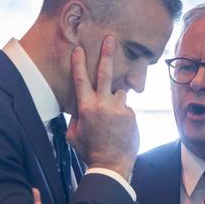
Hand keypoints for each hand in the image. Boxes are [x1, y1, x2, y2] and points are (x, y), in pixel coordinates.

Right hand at [66, 36, 138, 179]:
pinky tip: (120, 129)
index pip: (81, 80)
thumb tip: (80, 107)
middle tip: (111, 38)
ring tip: (113, 118)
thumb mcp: (73, 134)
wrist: (112, 165)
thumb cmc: (89, 151)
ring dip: (116, 99)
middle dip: (108, 54)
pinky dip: (123, 114)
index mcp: (86, 108)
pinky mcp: (131, 115)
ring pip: (120, 92)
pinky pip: (126, 108)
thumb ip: (76, 117)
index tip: (79, 48)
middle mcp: (103, 104)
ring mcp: (119, 108)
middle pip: (106, 73)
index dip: (79, 63)